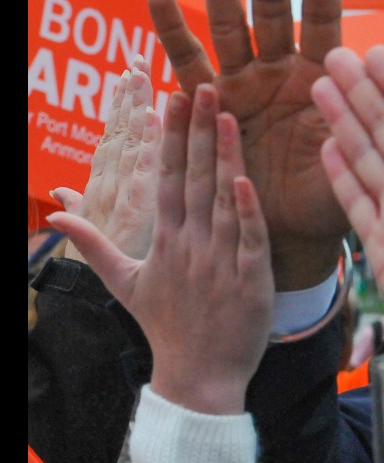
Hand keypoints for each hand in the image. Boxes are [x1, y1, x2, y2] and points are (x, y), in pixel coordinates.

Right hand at [47, 85, 273, 413]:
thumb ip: (94, 244)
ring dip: (223, 156)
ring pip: (223, 200)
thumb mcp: (124, 283)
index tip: (172, 98)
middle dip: (196, 131)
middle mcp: (191, 245)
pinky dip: (248, 210)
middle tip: (200, 84)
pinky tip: (245, 178)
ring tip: (225, 113)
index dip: (170, 137)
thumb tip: (53, 211)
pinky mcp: (251, 279)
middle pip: (193, 179)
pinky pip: (250, 239)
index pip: (165, 178)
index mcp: (165, 241)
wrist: (200, 378)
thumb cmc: (166, 327)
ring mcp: (221, 261)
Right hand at [147, 0, 346, 289]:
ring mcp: (244, 83)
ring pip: (228, 22)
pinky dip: (172, 29)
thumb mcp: (365, 150)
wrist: (289, 234)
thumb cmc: (333, 193)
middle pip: (273, 6)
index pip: (323, 13)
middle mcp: (282, 69)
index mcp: (324, 74)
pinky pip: (187, 62)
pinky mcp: (209, 104)